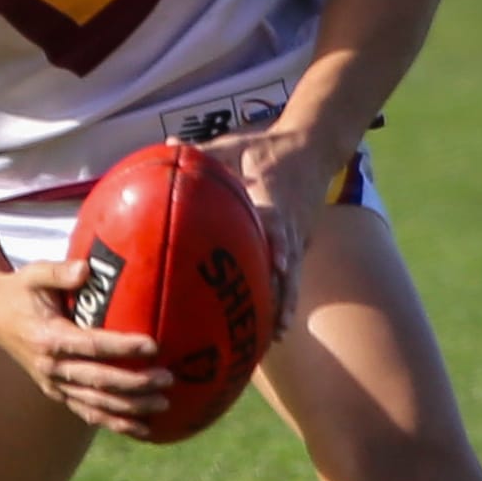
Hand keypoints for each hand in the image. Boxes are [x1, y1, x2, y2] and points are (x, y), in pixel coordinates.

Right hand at [0, 261, 170, 438]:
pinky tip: (142, 428)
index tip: (153, 345)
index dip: (122, 347)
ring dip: (130, 408)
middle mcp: (50, 367)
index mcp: (48, 338)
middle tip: (168, 379)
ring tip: (163, 404)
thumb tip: (86, 269)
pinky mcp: (56, 392)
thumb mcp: (35, 273)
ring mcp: (53, 384)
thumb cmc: (21, 289)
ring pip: (95, 403)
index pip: (91, 345)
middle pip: (99, 380)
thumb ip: (60, 272)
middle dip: (135, 383)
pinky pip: (87, 411)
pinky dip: (114, 422)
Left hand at [206, 128, 327, 335]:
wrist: (312, 146)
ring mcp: (298, 238)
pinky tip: (274, 330)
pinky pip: (292, 277)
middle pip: (288, 263)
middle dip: (279, 292)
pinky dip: (285, 301)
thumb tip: (169, 146)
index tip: (276, 265)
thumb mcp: (235, 144)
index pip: (278, 223)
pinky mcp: (299, 246)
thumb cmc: (265, 147)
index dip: (279, 244)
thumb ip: (203, 151)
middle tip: (268, 322)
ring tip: (273, 337)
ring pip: (292, 277)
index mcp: (274, 197)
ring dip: (283, 305)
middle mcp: (290, 224)